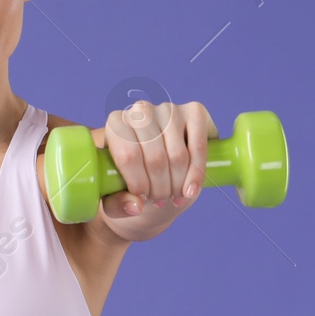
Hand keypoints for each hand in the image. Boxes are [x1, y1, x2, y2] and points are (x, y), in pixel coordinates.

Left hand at [95, 99, 217, 219]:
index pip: (128, 155)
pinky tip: (190, 191)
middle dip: (159, 188)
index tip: (143, 200)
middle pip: (154, 157)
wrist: (159, 167)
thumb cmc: (133, 180)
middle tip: (159, 201)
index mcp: (116, 123)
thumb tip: (136, 206)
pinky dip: (197, 174)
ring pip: (177, 156)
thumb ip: (118, 204)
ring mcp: (169, 108)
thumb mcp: (116, 196)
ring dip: (177, 185)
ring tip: (173, 197)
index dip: (138, 183)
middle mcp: (141, 110)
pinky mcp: (195, 111)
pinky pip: (198, 147)